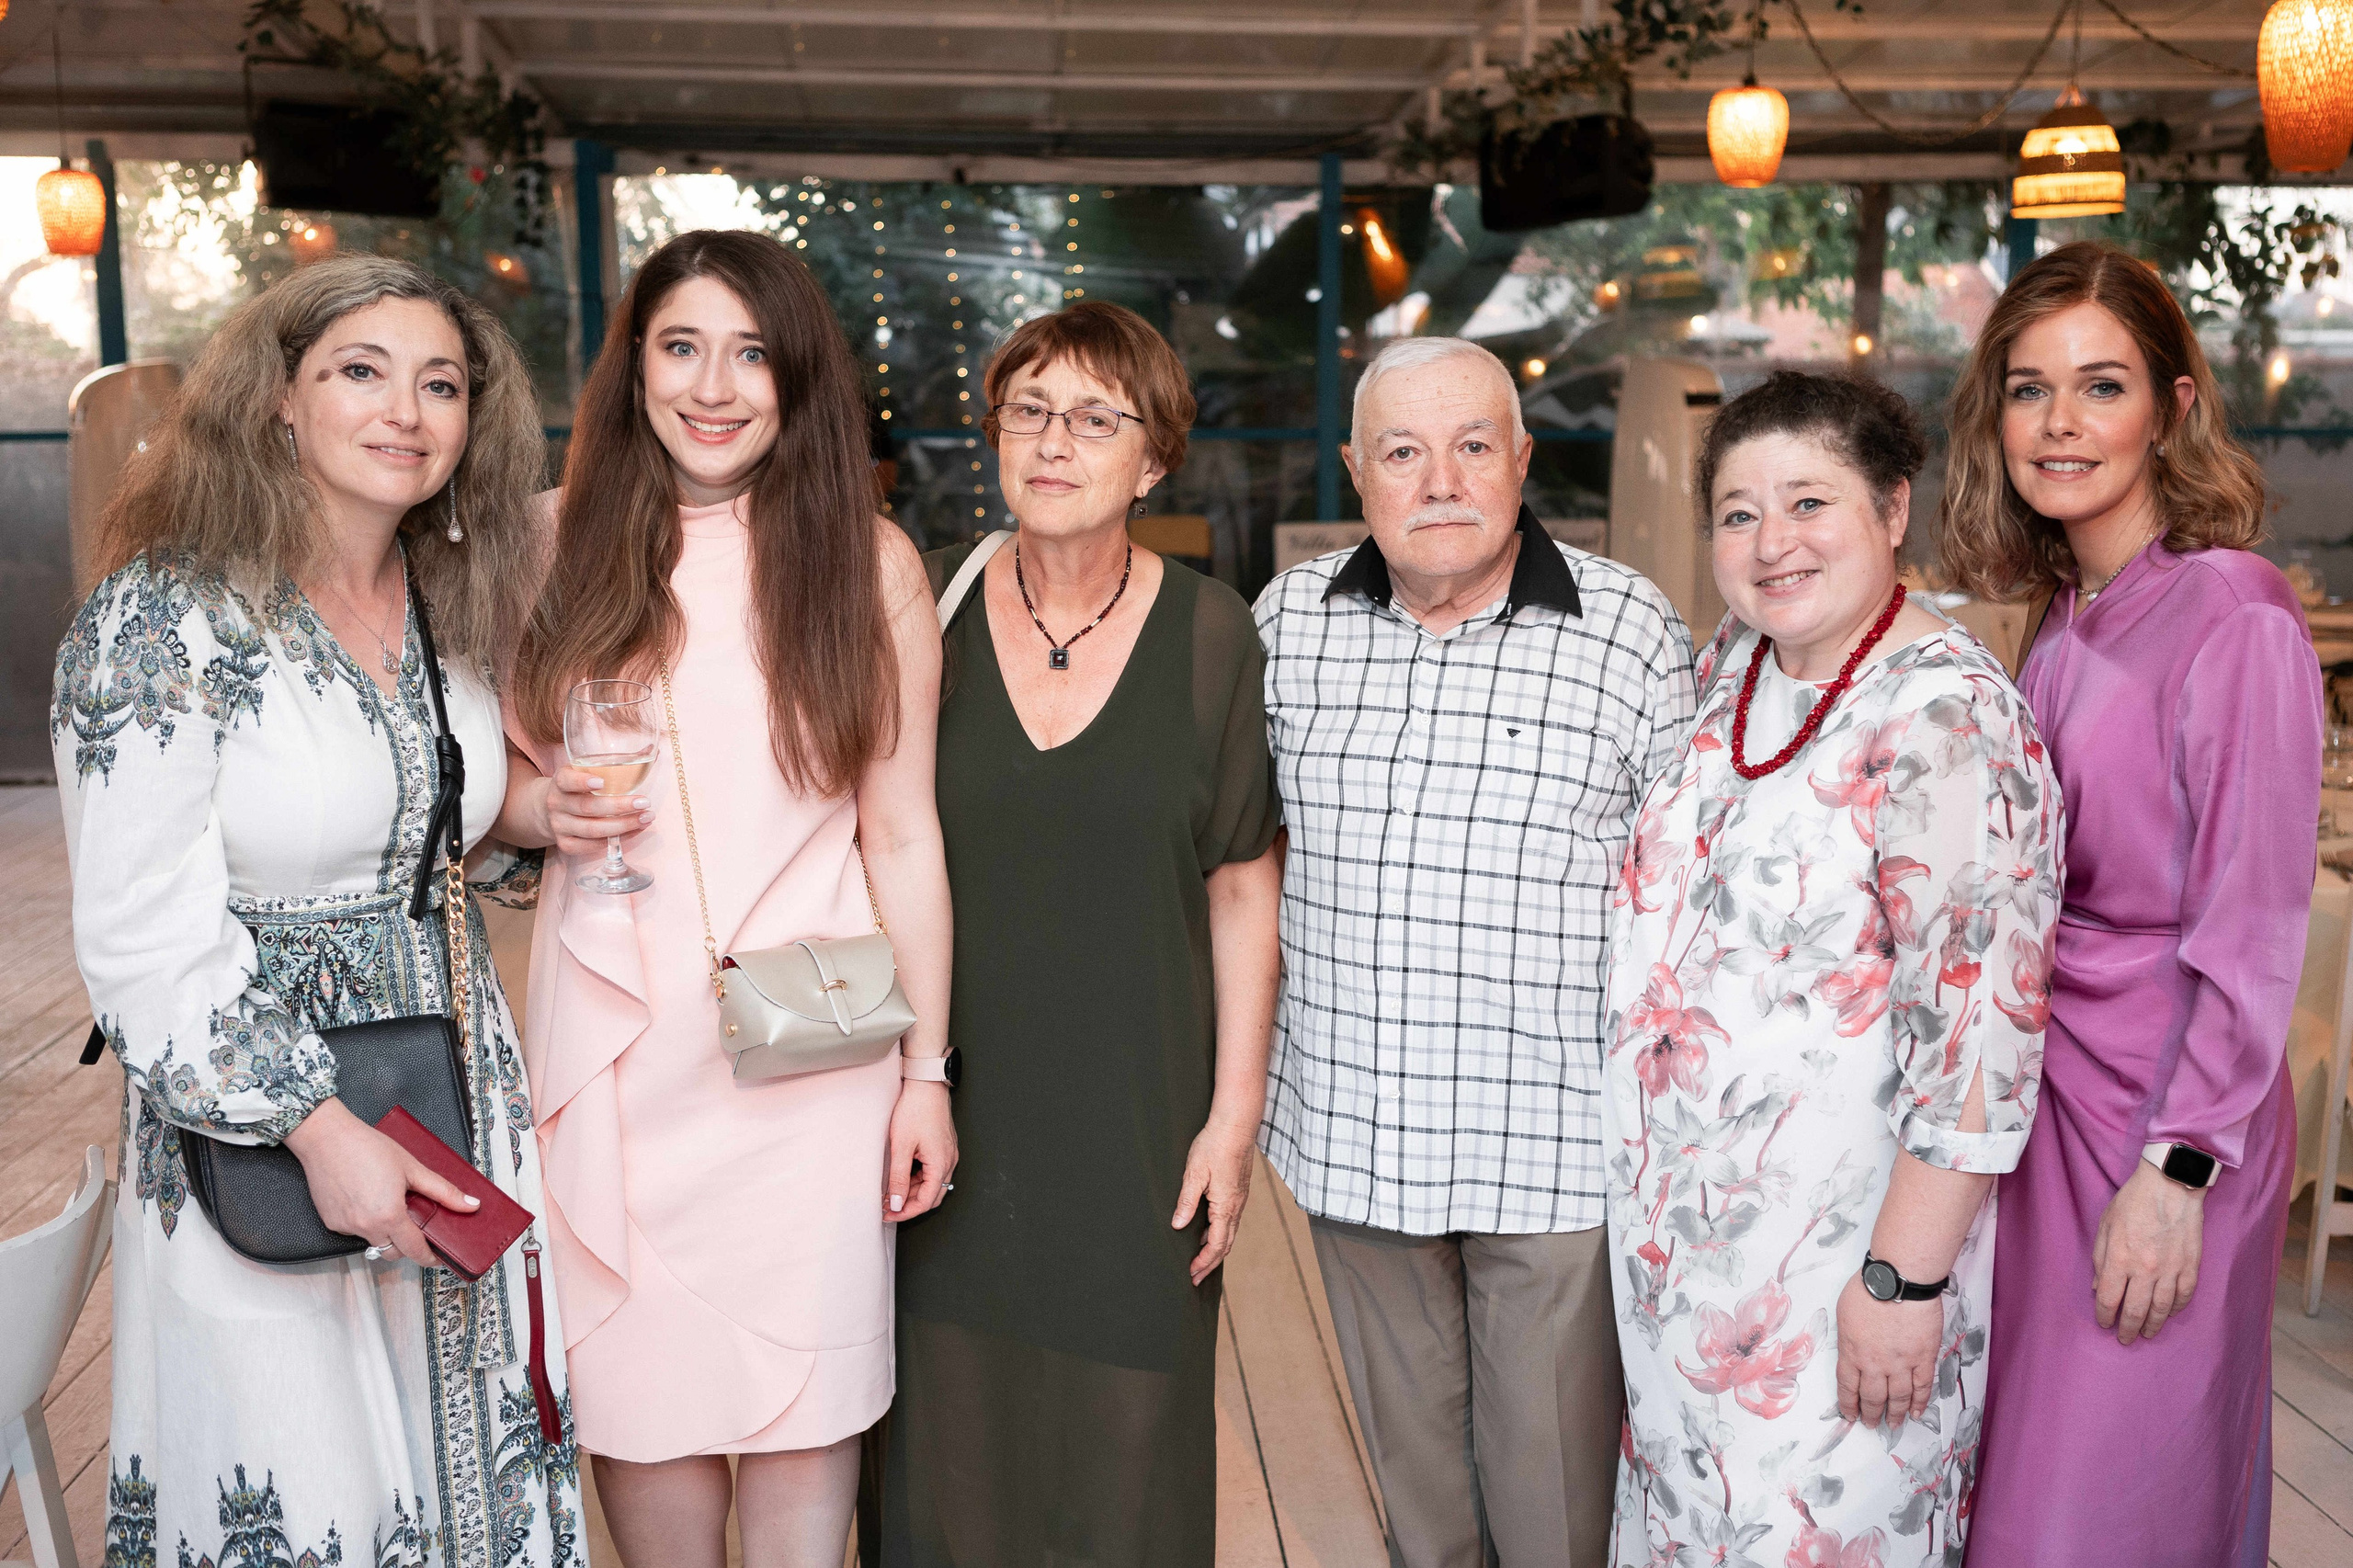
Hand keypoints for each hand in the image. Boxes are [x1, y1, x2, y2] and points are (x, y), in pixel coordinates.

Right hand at [283, 1098, 479, 1266]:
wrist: (326, 1138)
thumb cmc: (368, 1147)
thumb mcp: (412, 1168)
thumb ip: (443, 1191)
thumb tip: (471, 1205)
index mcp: (389, 1216)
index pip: (414, 1250)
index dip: (429, 1257)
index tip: (438, 1257)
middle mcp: (366, 1227)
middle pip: (393, 1252)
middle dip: (407, 1246)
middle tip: (416, 1227)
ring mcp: (346, 1226)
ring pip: (373, 1242)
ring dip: (386, 1233)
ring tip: (391, 1206)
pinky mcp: (332, 1222)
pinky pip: (355, 1231)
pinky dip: (365, 1223)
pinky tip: (368, 1200)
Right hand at [536, 767, 651, 859]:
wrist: (550, 810)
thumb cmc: (579, 787)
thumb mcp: (587, 771)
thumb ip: (616, 761)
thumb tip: (652, 749)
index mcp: (560, 781)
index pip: (566, 780)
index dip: (581, 781)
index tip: (601, 782)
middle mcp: (556, 803)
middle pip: (587, 807)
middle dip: (618, 806)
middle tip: (644, 802)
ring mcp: (559, 826)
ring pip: (592, 829)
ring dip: (623, 825)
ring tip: (647, 817)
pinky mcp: (566, 844)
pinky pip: (592, 846)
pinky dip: (617, 839)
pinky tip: (636, 830)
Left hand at [884, 1079, 956, 1221]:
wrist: (926, 1085)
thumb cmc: (916, 1109)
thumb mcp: (901, 1146)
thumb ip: (898, 1178)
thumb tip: (896, 1202)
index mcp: (941, 1163)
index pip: (926, 1201)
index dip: (906, 1212)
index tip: (889, 1214)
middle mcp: (949, 1161)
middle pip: (931, 1196)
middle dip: (909, 1205)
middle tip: (888, 1208)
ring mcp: (947, 1154)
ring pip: (931, 1184)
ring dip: (912, 1192)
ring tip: (890, 1192)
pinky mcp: (942, 1147)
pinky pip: (932, 1171)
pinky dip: (917, 1179)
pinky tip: (901, 1177)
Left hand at [1174, 1116, 1256, 1285]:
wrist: (1236, 1124)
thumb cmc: (1215, 1145)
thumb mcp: (1194, 1174)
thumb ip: (1187, 1202)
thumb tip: (1178, 1225)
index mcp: (1226, 1206)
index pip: (1216, 1245)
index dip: (1204, 1262)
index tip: (1192, 1274)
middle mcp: (1237, 1206)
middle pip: (1226, 1244)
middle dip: (1210, 1262)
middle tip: (1196, 1277)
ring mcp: (1240, 1199)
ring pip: (1229, 1233)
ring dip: (1215, 1248)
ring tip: (1199, 1259)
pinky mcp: (1238, 1190)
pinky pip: (1230, 1220)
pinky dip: (1219, 1232)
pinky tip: (1207, 1231)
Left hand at [1835, 1272, 1943, 1427]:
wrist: (1899, 1282)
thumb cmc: (1869, 1289)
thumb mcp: (1844, 1314)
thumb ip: (1849, 1338)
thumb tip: (1852, 1351)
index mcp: (1852, 1352)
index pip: (1848, 1386)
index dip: (1849, 1403)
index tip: (1850, 1415)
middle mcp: (1875, 1363)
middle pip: (1873, 1396)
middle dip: (1871, 1413)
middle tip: (1871, 1425)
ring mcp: (1901, 1363)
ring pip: (1898, 1397)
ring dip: (1895, 1414)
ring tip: (1893, 1425)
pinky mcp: (1923, 1358)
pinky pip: (1922, 1387)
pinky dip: (1920, 1403)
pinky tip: (1917, 1413)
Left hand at [2093, 1158, 2204, 1342]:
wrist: (2170, 1185)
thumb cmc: (2133, 1201)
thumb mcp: (2105, 1225)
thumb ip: (2100, 1258)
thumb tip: (2098, 1286)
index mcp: (2120, 1258)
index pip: (2109, 1298)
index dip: (2104, 1315)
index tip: (2104, 1323)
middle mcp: (2145, 1269)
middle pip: (2135, 1311)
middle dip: (2128, 1329)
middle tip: (2125, 1339)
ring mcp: (2171, 1269)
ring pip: (2161, 1309)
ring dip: (2153, 1324)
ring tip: (2146, 1332)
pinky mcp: (2191, 1266)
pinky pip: (2184, 1295)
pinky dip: (2176, 1308)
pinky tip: (2169, 1313)